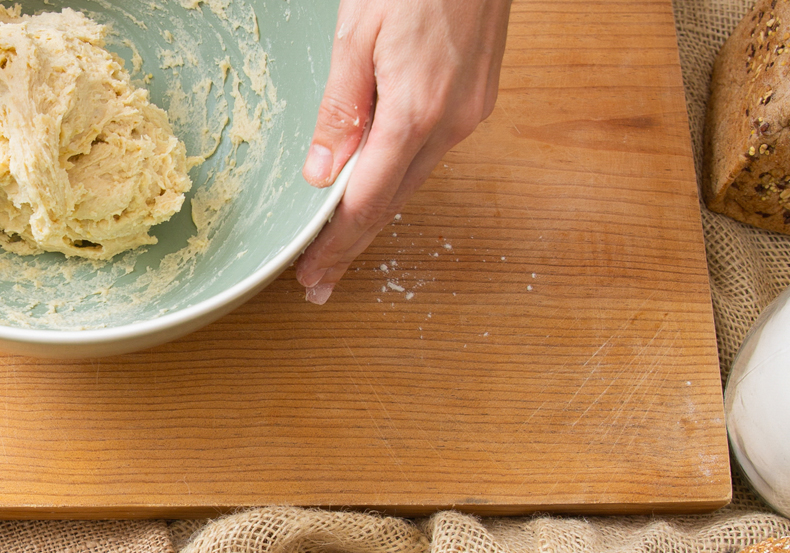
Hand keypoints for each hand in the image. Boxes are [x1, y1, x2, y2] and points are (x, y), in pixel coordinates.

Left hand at [293, 0, 512, 303]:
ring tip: (339, 245)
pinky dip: (399, 179)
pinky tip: (377, 188)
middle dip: (352, 246)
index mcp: (416, 111)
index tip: (312, 275)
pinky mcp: (478, 100)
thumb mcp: (358, 33)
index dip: (336, 246)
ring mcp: (470, 114)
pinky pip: (430, 154)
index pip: (367, 202)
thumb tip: (322, 174)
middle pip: (393, 203)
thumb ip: (340, 107)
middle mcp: (451, 123)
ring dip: (375, 215)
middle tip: (319, 282)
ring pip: (413, 180)